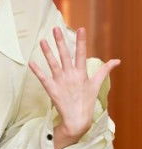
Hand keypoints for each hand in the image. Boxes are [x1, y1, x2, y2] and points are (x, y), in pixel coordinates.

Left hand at [29, 27, 119, 147]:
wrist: (77, 119)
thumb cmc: (87, 100)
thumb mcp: (96, 84)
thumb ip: (104, 71)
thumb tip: (116, 61)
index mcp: (82, 73)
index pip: (81, 54)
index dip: (81, 41)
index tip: (81, 29)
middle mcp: (71, 75)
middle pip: (65, 55)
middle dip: (60, 41)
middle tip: (55, 29)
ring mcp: (60, 82)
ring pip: (53, 63)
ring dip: (47, 52)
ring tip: (42, 41)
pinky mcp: (51, 89)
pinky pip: (42, 78)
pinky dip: (37, 70)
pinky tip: (31, 62)